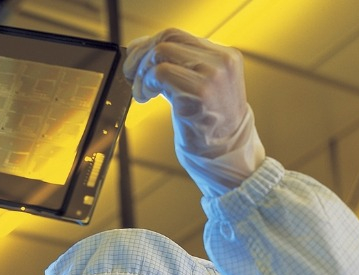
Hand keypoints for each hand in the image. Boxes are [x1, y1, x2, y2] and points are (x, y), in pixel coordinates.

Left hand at [123, 28, 247, 157]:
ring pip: (161, 52)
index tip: (134, 59)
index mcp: (225, 56)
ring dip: (142, 73)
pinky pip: (160, 74)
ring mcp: (212, 76)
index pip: (177, 35)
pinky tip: (145, 99)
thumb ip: (180, 67)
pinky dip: (145, 84)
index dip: (148, 44)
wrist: (227, 155)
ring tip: (142, 92)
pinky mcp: (199, 93)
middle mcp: (222, 61)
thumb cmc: (208, 125)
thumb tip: (141, 48)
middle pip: (167, 39)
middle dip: (141, 55)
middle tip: (130, 75)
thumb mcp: (200, 87)